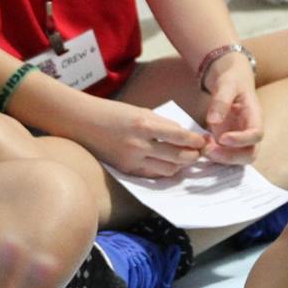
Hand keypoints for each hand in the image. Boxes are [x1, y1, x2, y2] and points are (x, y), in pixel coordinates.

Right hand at [75, 94, 208, 177]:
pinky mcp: (127, 170)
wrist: (83, 122)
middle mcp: (140, 144)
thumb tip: (184, 136)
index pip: (180, 136)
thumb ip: (162, 124)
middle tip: (199, 152)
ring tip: (186, 159)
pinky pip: (153, 175)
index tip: (204, 141)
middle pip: (178, 156)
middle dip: (193, 156)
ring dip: (181, 165)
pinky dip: (164, 171)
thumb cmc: (113, 112)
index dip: (196, 141)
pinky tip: (169, 165)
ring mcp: (133, 159)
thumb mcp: (141, 111)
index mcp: (145, 124)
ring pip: (168, 169)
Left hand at [200, 57, 262, 165]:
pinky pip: (224, 155)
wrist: (231, 79)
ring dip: (220, 158)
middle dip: (230, 157)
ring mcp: (240, 139)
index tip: (223, 138)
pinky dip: (213, 154)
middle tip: (209, 150)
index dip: (242, 140)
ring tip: (203, 147)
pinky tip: (202, 144)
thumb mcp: (227, 84)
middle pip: (249, 154)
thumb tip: (213, 121)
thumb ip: (221, 101)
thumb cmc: (232, 79)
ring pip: (236, 159)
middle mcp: (250, 131)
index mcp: (255, 116)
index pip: (256, 134)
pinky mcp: (228, 142)